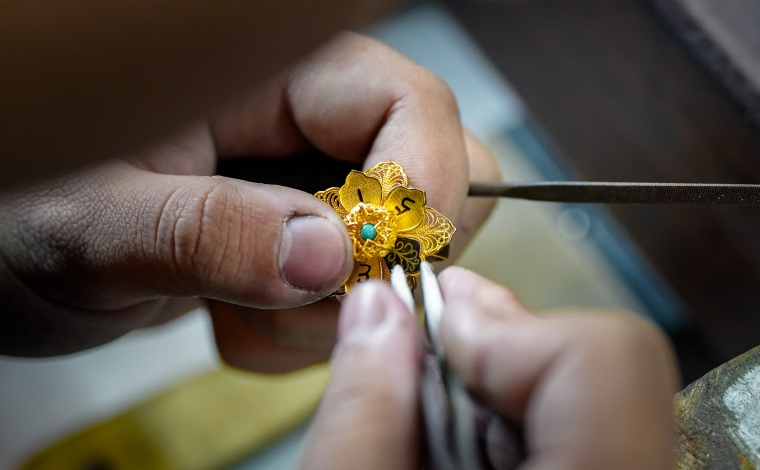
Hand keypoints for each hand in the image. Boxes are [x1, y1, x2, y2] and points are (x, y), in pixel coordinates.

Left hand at [0, 33, 498, 364]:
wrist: (13, 259)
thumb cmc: (22, 216)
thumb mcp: (94, 225)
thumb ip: (205, 232)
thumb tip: (327, 256)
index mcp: (270, 76)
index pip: (409, 103)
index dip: (418, 186)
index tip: (374, 268)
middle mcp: (308, 126)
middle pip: (432, 176)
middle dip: (378, 263)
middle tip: (296, 299)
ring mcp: (312, 188)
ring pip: (399, 251)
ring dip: (328, 311)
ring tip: (232, 311)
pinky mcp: (305, 244)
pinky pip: (357, 298)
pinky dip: (304, 333)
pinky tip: (233, 317)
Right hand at [299, 268, 677, 469]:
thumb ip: (361, 415)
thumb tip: (378, 307)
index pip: (599, 355)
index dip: (500, 328)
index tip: (432, 336)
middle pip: (584, 359)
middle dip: (483, 349)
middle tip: (415, 362)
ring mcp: (626, 466)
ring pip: (579, 386)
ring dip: (488, 383)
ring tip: (429, 421)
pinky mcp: (604, 464)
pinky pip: (578, 416)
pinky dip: (505, 413)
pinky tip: (457, 444)